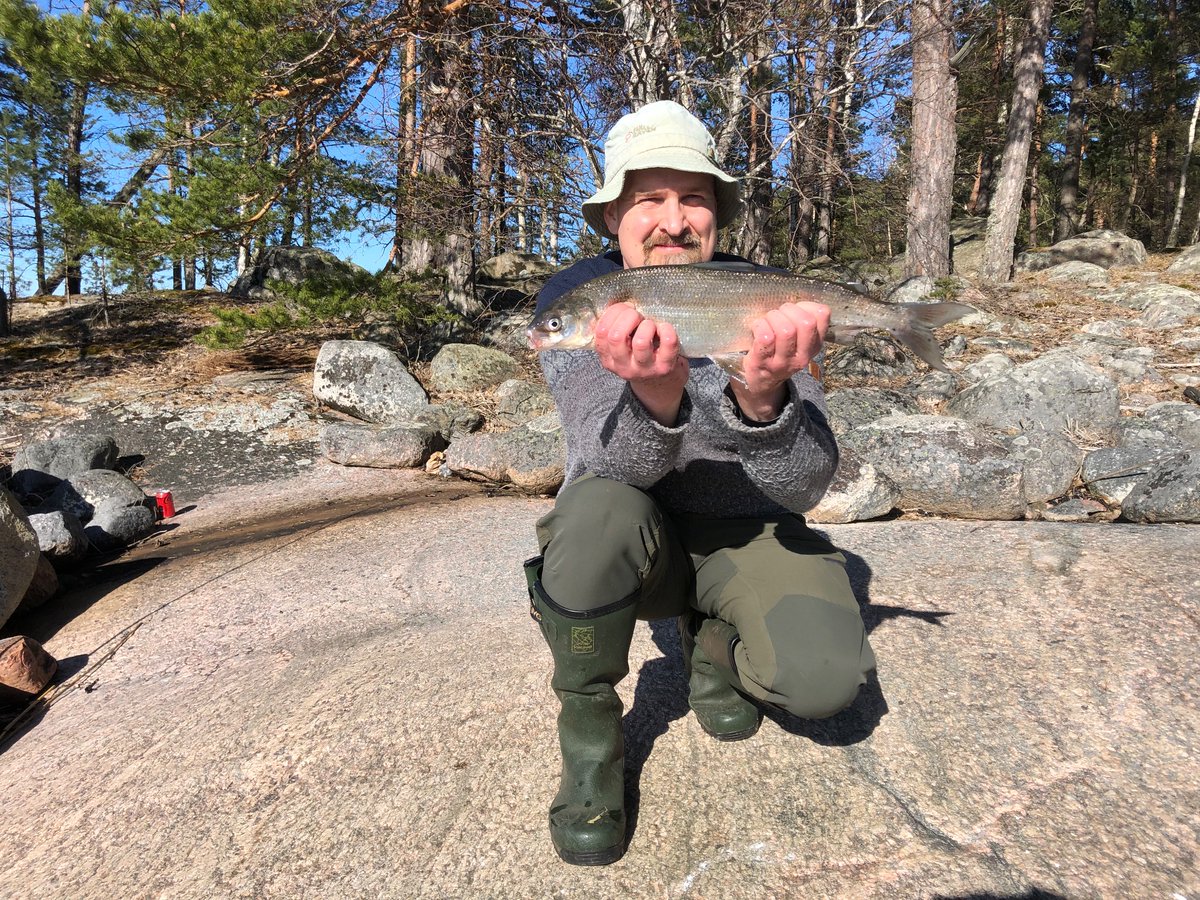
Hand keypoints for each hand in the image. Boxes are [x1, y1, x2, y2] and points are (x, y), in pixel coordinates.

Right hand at [594, 303, 688, 425]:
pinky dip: (667, 330)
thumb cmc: (639, 358)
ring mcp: (644, 369)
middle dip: (628, 317)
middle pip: (616, 337)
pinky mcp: (665, 367)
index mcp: (608, 358)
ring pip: (640, 342)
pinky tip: (665, 328)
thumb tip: (623, 303)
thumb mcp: (621, 349)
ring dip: (647, 325)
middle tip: (637, 315)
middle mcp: (623, 366)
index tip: (624, 308)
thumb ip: (616, 330)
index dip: (612, 313)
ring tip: (651, 325)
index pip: (601, 333)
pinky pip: (667, 343)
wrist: (660, 386)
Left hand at [729, 301, 828, 421]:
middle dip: (788, 310)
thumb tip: (798, 301)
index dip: (806, 305)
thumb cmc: (777, 354)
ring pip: (786, 330)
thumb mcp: (798, 342)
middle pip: (806, 323)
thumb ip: (802, 322)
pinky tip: (756, 329)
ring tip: (766, 321)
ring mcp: (782, 362)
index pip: (822, 316)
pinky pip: (765, 337)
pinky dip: (759, 326)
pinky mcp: (762, 362)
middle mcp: (802, 357)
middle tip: (778, 315)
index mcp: (814, 346)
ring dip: (772, 318)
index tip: (794, 310)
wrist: (759, 384)